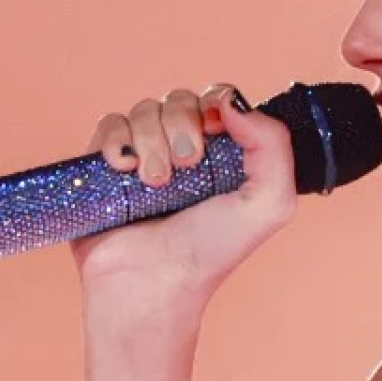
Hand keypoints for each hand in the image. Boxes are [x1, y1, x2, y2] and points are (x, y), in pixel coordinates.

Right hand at [69, 84, 296, 305]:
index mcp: (226, 154)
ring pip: (145, 109)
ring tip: (154, 185)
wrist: (152, 282)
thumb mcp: (269, 203)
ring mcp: (145, 155)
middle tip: (185, 169)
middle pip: (181, 99)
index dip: (216, 105)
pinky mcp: (107, 165)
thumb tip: (231, 102)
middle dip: (183, 128)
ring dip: (151, 143)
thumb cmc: (211, 251)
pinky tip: (124, 171)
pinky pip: (110, 124)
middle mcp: (185, 150)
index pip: (220, 98)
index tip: (215, 133)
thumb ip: (274, 144)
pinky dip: (116, 142)